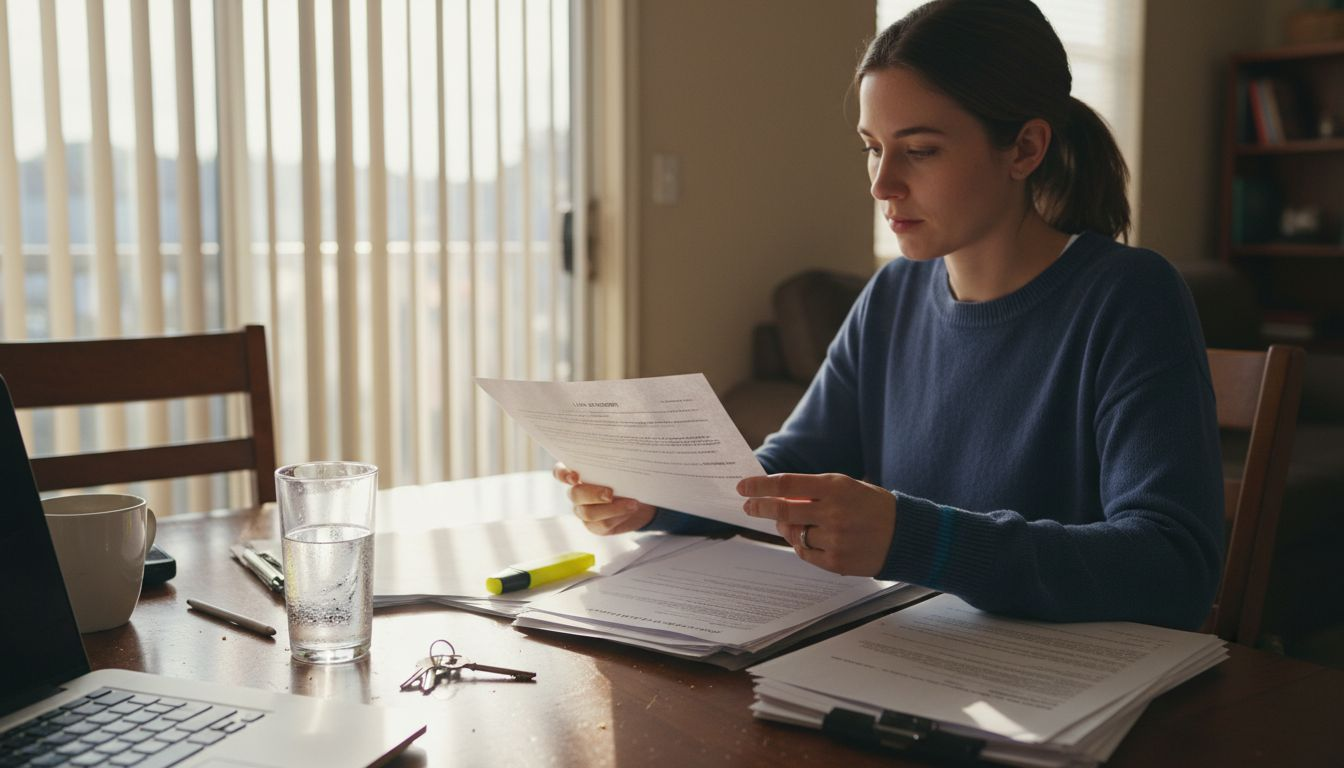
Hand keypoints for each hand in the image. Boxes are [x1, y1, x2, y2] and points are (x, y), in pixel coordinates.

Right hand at [553, 462, 655, 534]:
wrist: (636, 499)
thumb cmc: (625, 478)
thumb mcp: (620, 469)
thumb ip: (613, 465)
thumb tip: (621, 459)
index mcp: (577, 474)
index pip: (560, 473)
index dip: (563, 474)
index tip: (575, 476)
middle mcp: (576, 492)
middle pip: (575, 494)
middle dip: (593, 494)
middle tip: (610, 493)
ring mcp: (583, 510)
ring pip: (588, 513)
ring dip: (612, 508)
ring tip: (632, 503)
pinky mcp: (594, 526)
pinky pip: (602, 524)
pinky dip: (619, 516)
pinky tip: (631, 509)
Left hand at [737, 473, 895, 576]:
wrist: (906, 535)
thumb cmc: (872, 506)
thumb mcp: (846, 487)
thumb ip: (813, 492)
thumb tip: (777, 497)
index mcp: (835, 487)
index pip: (787, 484)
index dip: (760, 486)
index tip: (743, 486)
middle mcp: (833, 512)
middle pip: (782, 510)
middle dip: (760, 507)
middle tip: (748, 505)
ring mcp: (834, 539)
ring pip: (792, 534)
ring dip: (784, 528)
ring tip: (789, 523)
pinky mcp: (836, 562)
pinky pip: (804, 553)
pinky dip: (800, 544)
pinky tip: (807, 538)